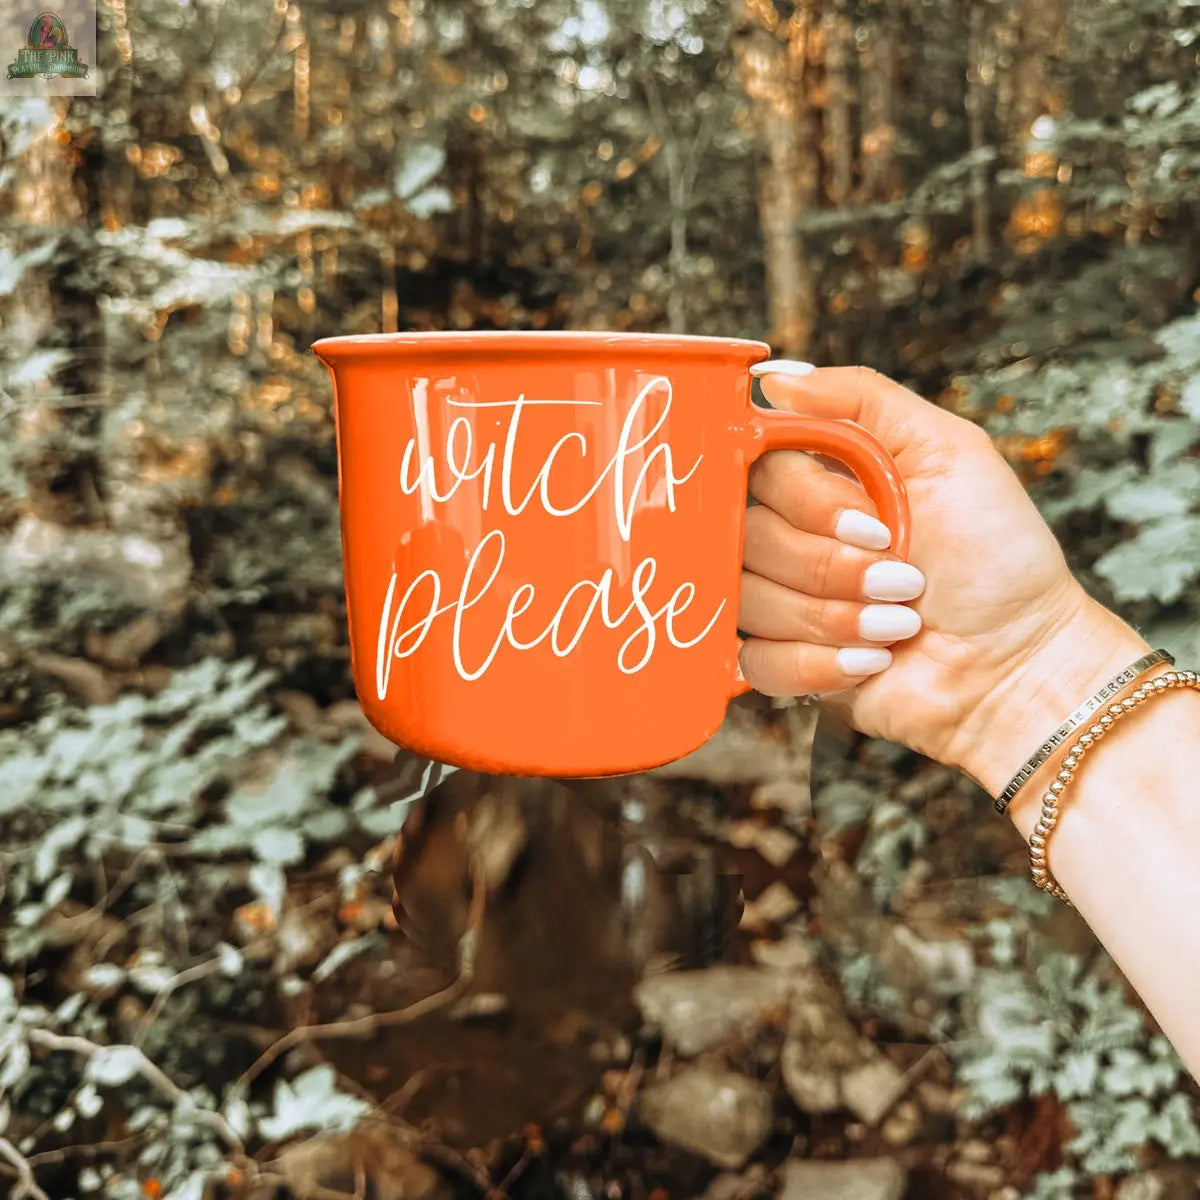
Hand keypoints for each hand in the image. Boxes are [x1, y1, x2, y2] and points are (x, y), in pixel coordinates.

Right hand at [737, 363, 1147, 793]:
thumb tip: (774, 378)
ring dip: (836, 617)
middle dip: (833, 567)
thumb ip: (864, 399)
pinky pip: (756, 658)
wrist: (1018, 665)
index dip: (809, 502)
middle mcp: (795, 537)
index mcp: (824, 483)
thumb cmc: (998, 559)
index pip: (762, 470)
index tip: (875, 524)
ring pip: (749, 598)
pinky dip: (820, 662)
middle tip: (902, 577)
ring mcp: (784, 601)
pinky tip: (871, 659)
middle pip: (748, 536)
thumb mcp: (949, 451)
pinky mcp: (784, 662)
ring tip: (898, 623)